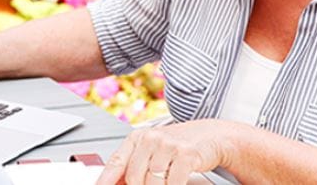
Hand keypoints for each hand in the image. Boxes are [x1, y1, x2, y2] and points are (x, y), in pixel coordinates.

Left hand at [96, 119, 239, 184]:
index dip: (106, 180)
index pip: (116, 162)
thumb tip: (114, 182)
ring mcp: (168, 145)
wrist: (211, 136)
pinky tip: (175, 183)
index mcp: (138, 138)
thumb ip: (134, 165)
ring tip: (166, 182)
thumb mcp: (153, 151)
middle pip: (134, 177)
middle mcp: (151, 138)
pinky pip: (172, 183)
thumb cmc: (180, 145)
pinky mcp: (185, 154)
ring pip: (152, 182)